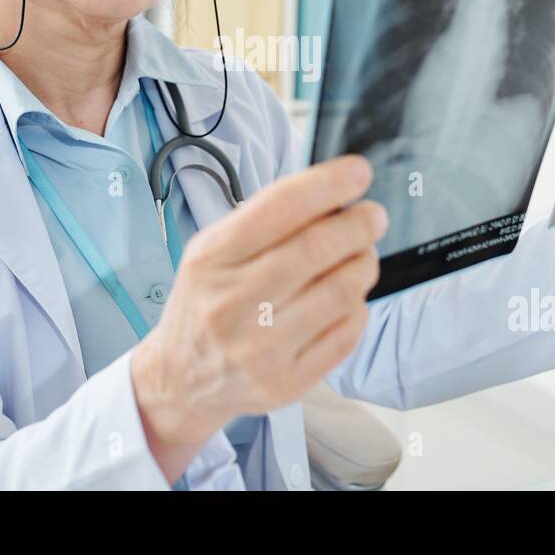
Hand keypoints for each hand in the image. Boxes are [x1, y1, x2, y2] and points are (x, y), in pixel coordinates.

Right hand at [131, 153, 385, 483]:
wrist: (182, 378)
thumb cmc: (206, 303)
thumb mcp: (213, 252)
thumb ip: (264, 222)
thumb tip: (331, 194)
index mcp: (212, 259)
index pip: (280, 209)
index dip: (327, 185)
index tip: (358, 173)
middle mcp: (232, 303)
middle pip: (317, 249)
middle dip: (358, 224)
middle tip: (373, 216)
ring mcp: (260, 348)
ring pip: (341, 291)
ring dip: (364, 264)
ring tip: (362, 256)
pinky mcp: (286, 382)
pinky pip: (346, 334)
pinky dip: (358, 307)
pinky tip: (348, 298)